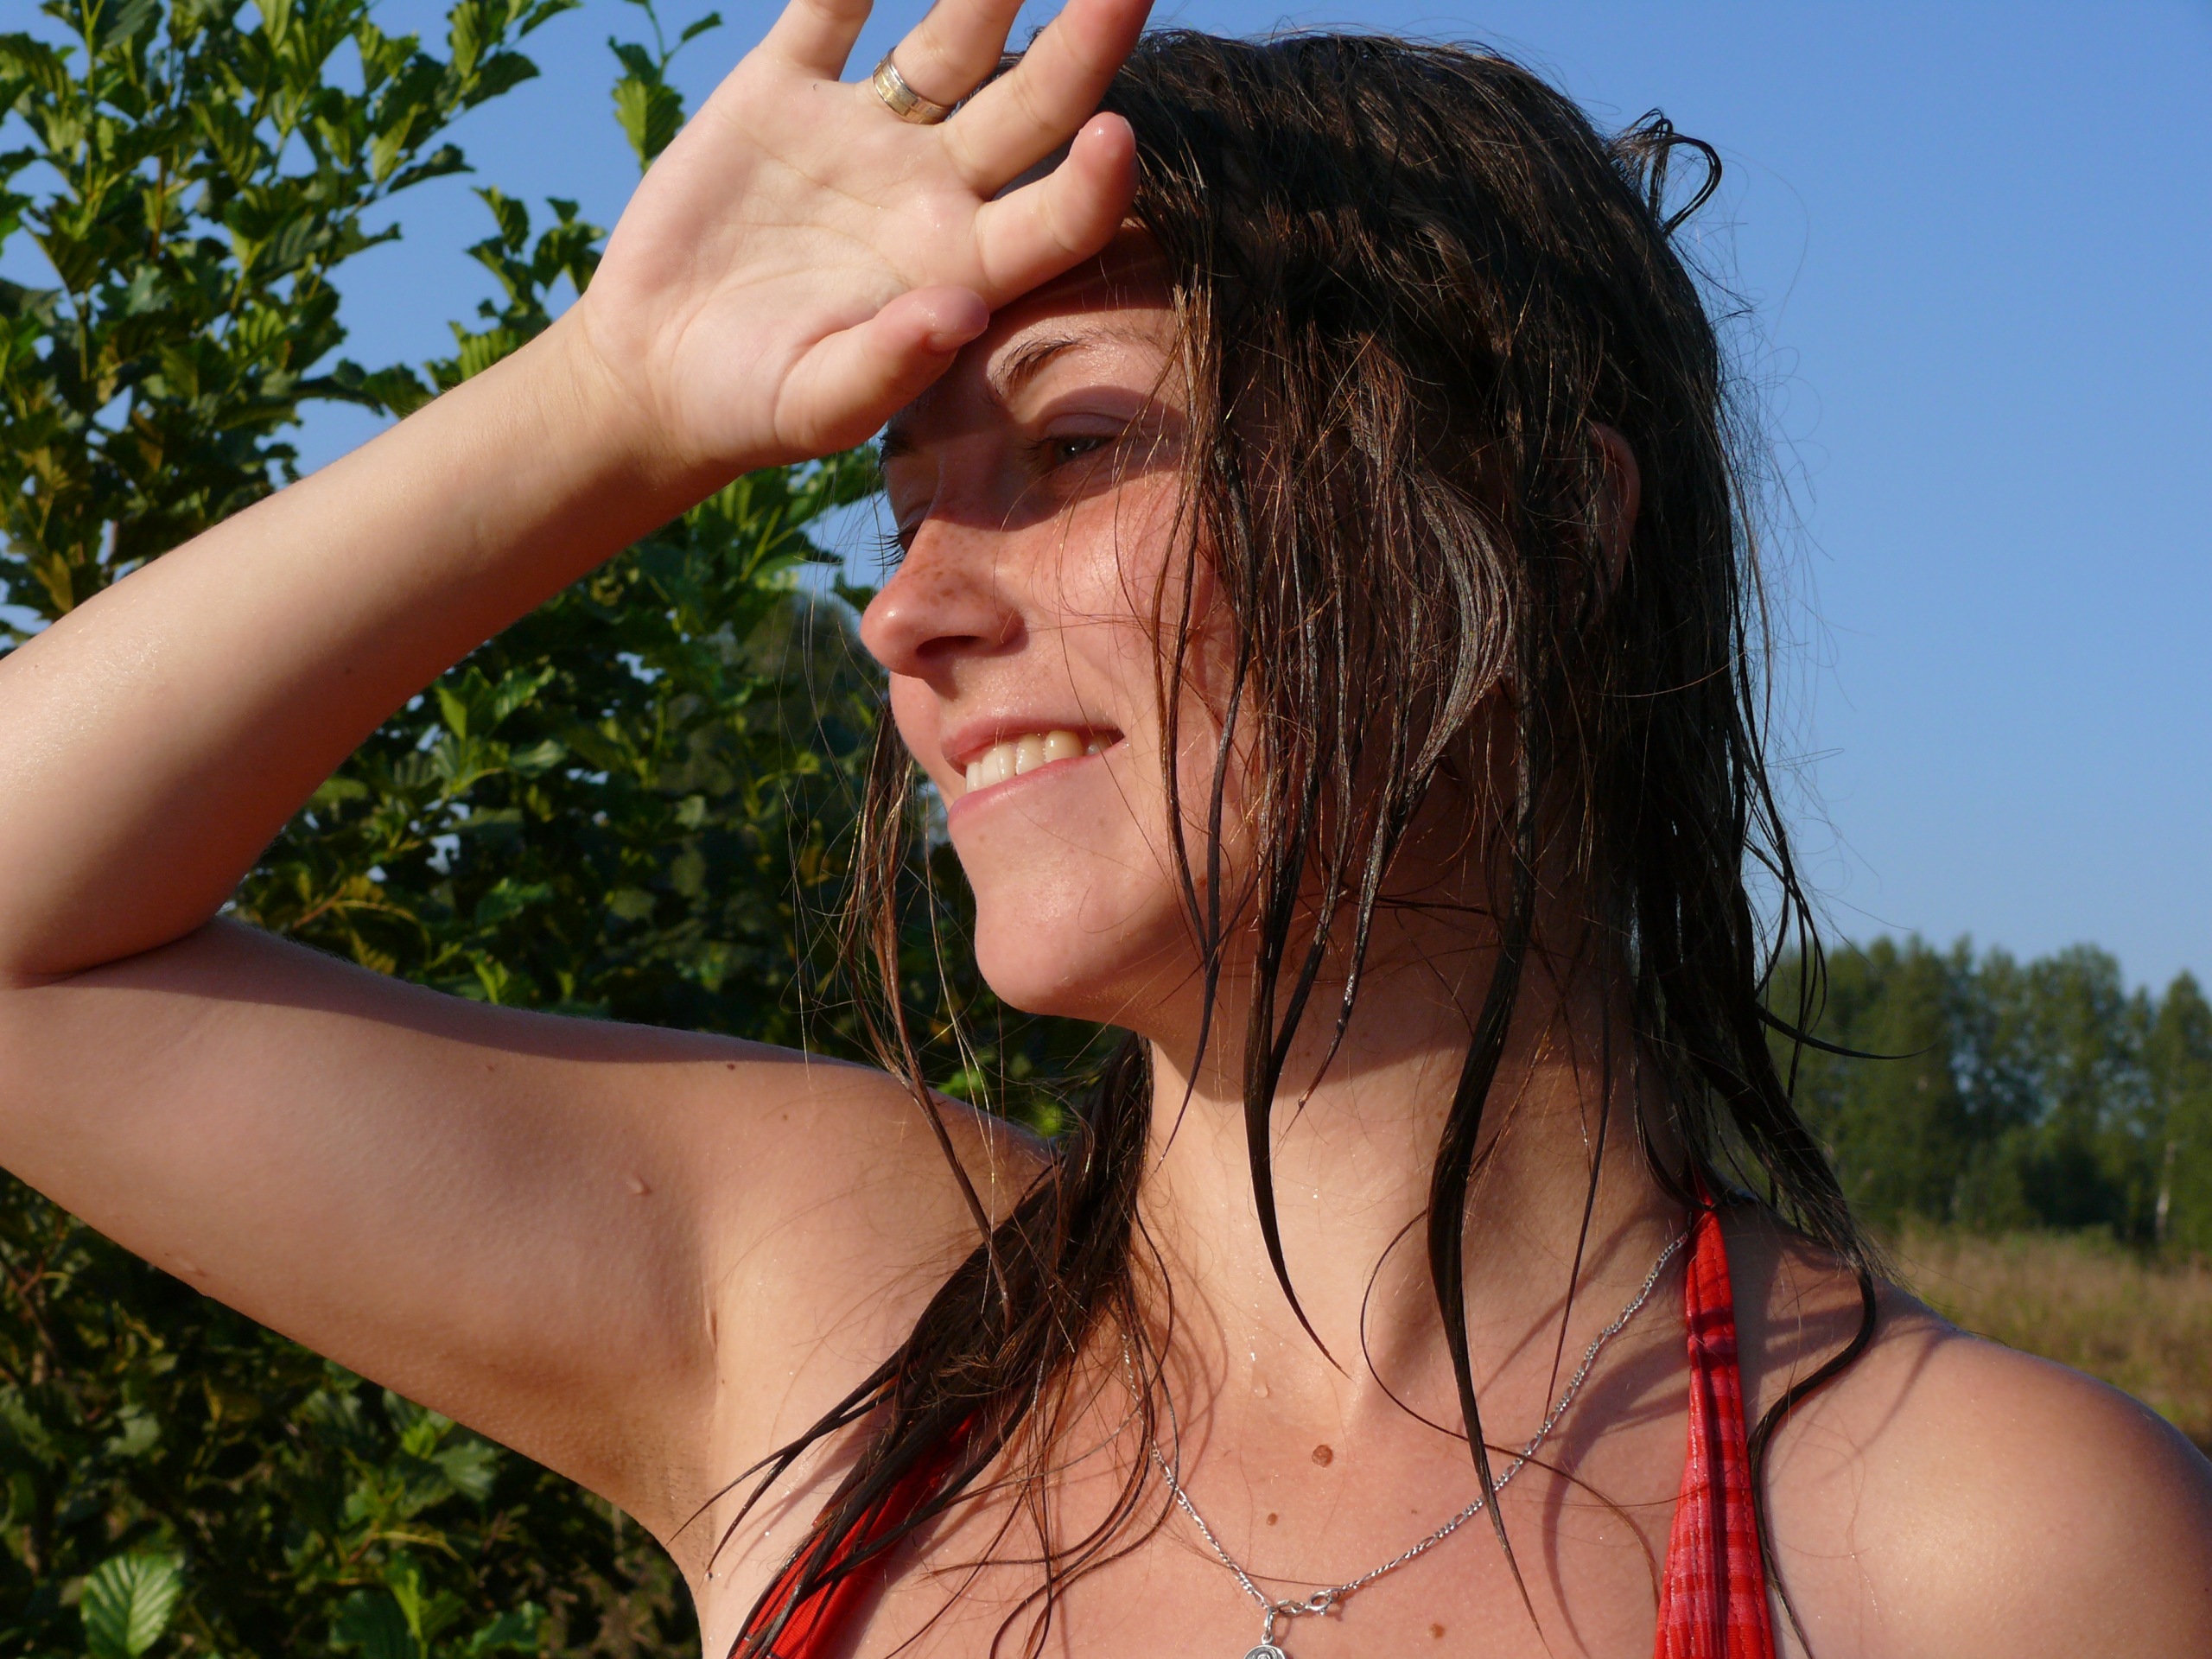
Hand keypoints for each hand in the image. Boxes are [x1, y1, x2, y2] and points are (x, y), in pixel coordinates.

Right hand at [568, 0, 1150, 480]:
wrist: (655, 369)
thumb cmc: (750, 408)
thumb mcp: (818, 406)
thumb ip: (891, 365)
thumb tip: (963, 311)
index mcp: (963, 267)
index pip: (1058, 218)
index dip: (1096, 183)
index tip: (1117, 134)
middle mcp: (934, 190)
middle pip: (1032, 105)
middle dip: (1084, 44)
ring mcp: (866, 134)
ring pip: (948, 41)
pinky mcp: (783, 92)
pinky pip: (827, 10)